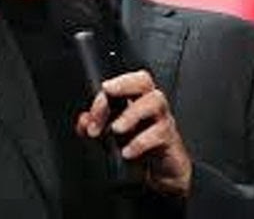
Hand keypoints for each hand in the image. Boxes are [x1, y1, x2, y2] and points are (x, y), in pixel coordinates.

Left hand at [76, 70, 191, 196]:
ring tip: (115, 129)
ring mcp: (162, 120)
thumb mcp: (109, 137)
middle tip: (107, 92)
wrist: (161, 173)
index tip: (92, 114)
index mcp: (135, 99)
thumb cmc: (137, 148)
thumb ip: (94, 127)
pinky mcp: (170, 139)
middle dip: (124, 83)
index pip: (122, 83)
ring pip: (155, 102)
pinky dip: (140, 142)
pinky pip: (159, 133)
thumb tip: (83, 121)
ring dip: (132, 113)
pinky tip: (127, 152)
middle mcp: (150, 105)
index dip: (104, 94)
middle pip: (143, 80)